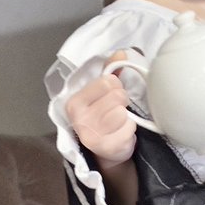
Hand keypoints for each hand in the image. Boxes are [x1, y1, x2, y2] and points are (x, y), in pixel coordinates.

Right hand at [65, 51, 137, 168]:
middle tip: (114, 112)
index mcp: (74, 101)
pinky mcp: (105, 146)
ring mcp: (90, 134)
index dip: (115, 87)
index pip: (108, 81)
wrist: (104, 152)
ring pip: (123, 112)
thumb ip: (111, 71)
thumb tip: (121, 52)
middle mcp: (78, 118)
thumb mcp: (103, 93)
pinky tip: (120, 135)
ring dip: (126, 118)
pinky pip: (129, 128)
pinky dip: (129, 131)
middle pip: (118, 96)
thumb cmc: (104, 118)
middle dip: (122, 102)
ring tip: (117, 124)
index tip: (110, 97)